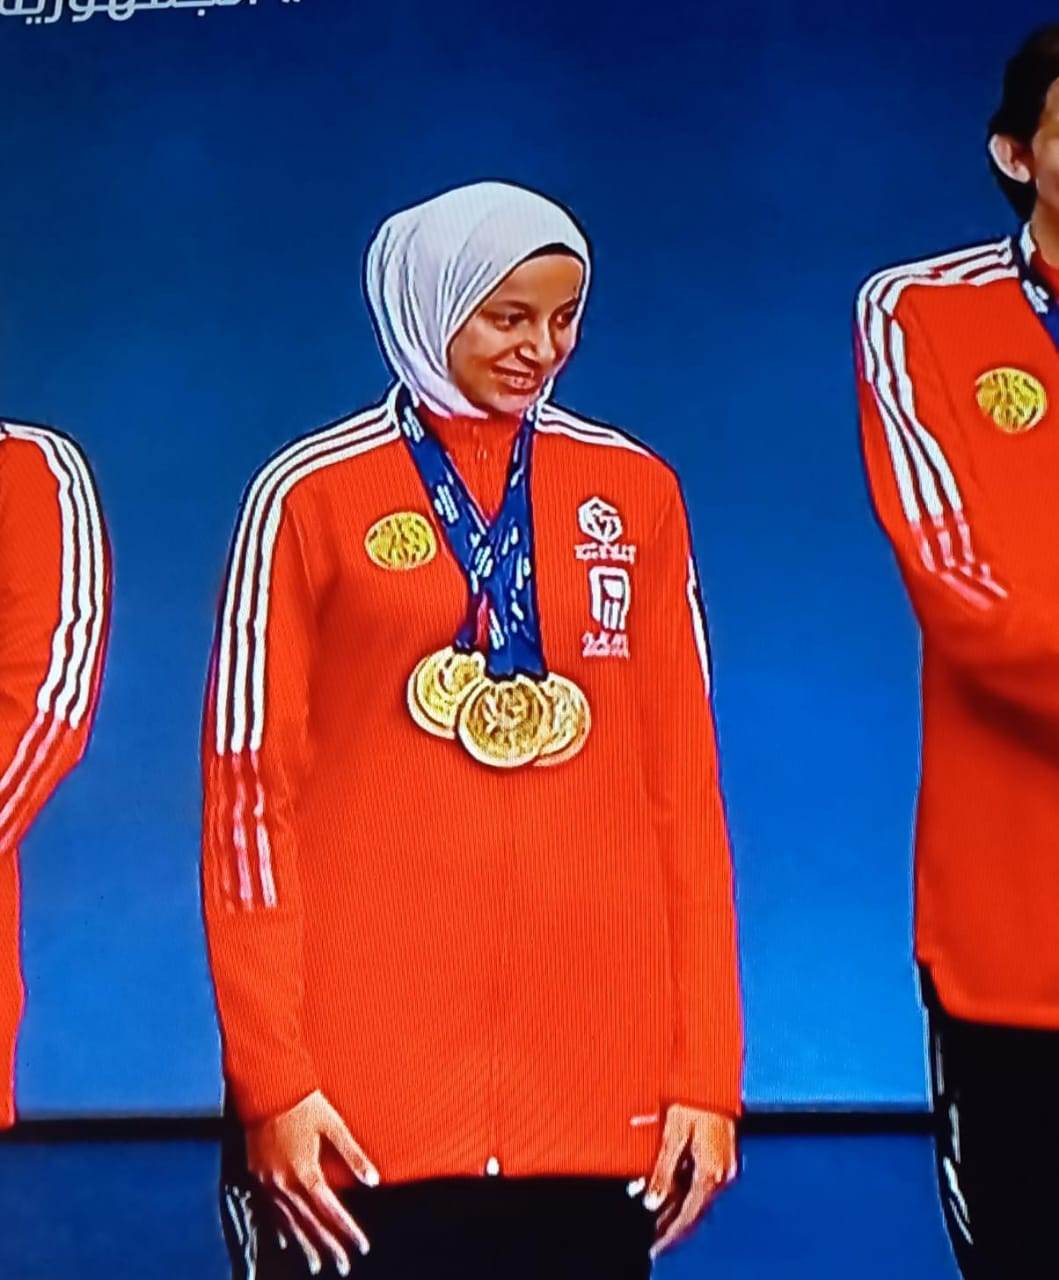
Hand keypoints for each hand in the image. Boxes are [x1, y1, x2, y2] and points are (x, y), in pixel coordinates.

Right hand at [246, 1089, 379, 1275]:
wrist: (267, 1087)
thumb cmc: (304, 1103)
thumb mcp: (334, 1126)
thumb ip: (353, 1155)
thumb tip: (374, 1180)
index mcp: (306, 1172)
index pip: (331, 1210)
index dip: (347, 1230)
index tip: (361, 1246)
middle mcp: (284, 1183)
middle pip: (309, 1223)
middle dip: (328, 1246)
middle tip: (342, 1266)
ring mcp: (268, 1182)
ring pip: (288, 1223)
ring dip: (304, 1245)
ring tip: (317, 1264)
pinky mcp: (257, 1176)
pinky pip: (269, 1211)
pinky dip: (280, 1229)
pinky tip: (287, 1241)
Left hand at [642, 1104, 737, 1258]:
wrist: (711, 1074)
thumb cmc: (692, 1098)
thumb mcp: (673, 1136)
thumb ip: (662, 1172)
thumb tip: (650, 1201)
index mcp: (711, 1173)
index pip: (688, 1216)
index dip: (669, 1232)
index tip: (654, 1245)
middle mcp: (722, 1174)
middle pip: (692, 1207)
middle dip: (668, 1218)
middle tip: (649, 1231)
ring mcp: (723, 1164)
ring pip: (694, 1192)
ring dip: (672, 1199)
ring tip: (649, 1204)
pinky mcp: (719, 1153)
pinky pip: (698, 1177)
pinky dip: (680, 1183)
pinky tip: (662, 1181)